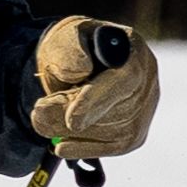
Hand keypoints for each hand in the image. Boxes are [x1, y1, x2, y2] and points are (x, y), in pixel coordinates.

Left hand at [30, 17, 156, 156]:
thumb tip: (79, 72)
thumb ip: (69, 51)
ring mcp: (145, 110)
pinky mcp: (135, 133)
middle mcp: (148, 82)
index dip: (98, 100)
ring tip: (41, 120)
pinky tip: (60, 148)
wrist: (77, 65)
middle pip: (117, 110)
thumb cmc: (72, 48)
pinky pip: (113, 147)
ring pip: (114, 132)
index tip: (72, 120)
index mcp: (133, 51)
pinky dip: (84, 149)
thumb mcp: (65, 38)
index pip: (124, 79)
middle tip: (38, 113)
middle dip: (75, 117)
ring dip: (73, 132)